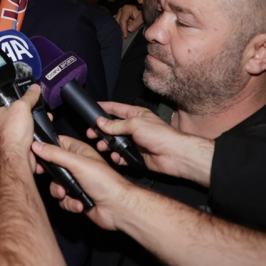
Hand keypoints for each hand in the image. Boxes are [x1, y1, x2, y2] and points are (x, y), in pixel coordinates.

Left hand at [0, 84, 40, 169]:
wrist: (18, 157)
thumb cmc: (13, 132)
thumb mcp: (22, 107)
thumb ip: (29, 96)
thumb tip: (34, 88)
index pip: (5, 101)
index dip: (16, 97)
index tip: (27, 95)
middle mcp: (0, 125)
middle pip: (17, 113)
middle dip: (30, 111)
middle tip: (38, 107)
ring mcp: (9, 136)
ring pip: (25, 125)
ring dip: (35, 122)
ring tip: (44, 117)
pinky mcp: (19, 145)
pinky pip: (29, 135)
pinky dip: (36, 132)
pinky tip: (42, 128)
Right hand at [32, 136, 134, 230]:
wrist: (117, 207)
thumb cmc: (105, 181)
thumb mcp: (77, 163)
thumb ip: (55, 154)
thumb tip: (37, 145)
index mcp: (78, 152)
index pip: (57, 143)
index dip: (45, 147)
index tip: (34, 153)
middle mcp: (76, 166)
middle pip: (53, 166)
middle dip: (49, 174)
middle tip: (42, 174)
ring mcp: (76, 182)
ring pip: (56, 185)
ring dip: (59, 191)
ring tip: (66, 193)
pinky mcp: (77, 197)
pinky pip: (63, 200)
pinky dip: (69, 203)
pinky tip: (79, 204)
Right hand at [93, 102, 213, 186]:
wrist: (174, 155)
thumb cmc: (160, 135)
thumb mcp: (135, 124)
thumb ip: (116, 124)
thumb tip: (100, 122)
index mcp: (136, 115)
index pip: (116, 109)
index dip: (103, 108)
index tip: (91, 108)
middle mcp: (134, 127)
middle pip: (112, 127)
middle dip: (101, 130)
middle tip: (91, 133)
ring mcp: (135, 142)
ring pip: (115, 143)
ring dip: (107, 145)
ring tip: (102, 146)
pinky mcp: (136, 155)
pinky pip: (121, 156)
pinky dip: (116, 157)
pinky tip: (115, 157)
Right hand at [114, 4, 142, 37]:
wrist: (143, 12)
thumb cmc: (143, 14)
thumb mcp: (142, 18)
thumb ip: (137, 23)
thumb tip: (129, 29)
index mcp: (126, 9)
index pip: (122, 20)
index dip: (123, 29)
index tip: (125, 36)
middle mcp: (121, 10)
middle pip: (117, 21)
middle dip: (120, 30)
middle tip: (123, 38)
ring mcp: (118, 13)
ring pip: (115, 22)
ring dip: (118, 29)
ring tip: (121, 37)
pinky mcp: (118, 17)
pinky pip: (115, 22)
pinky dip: (117, 27)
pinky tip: (119, 33)